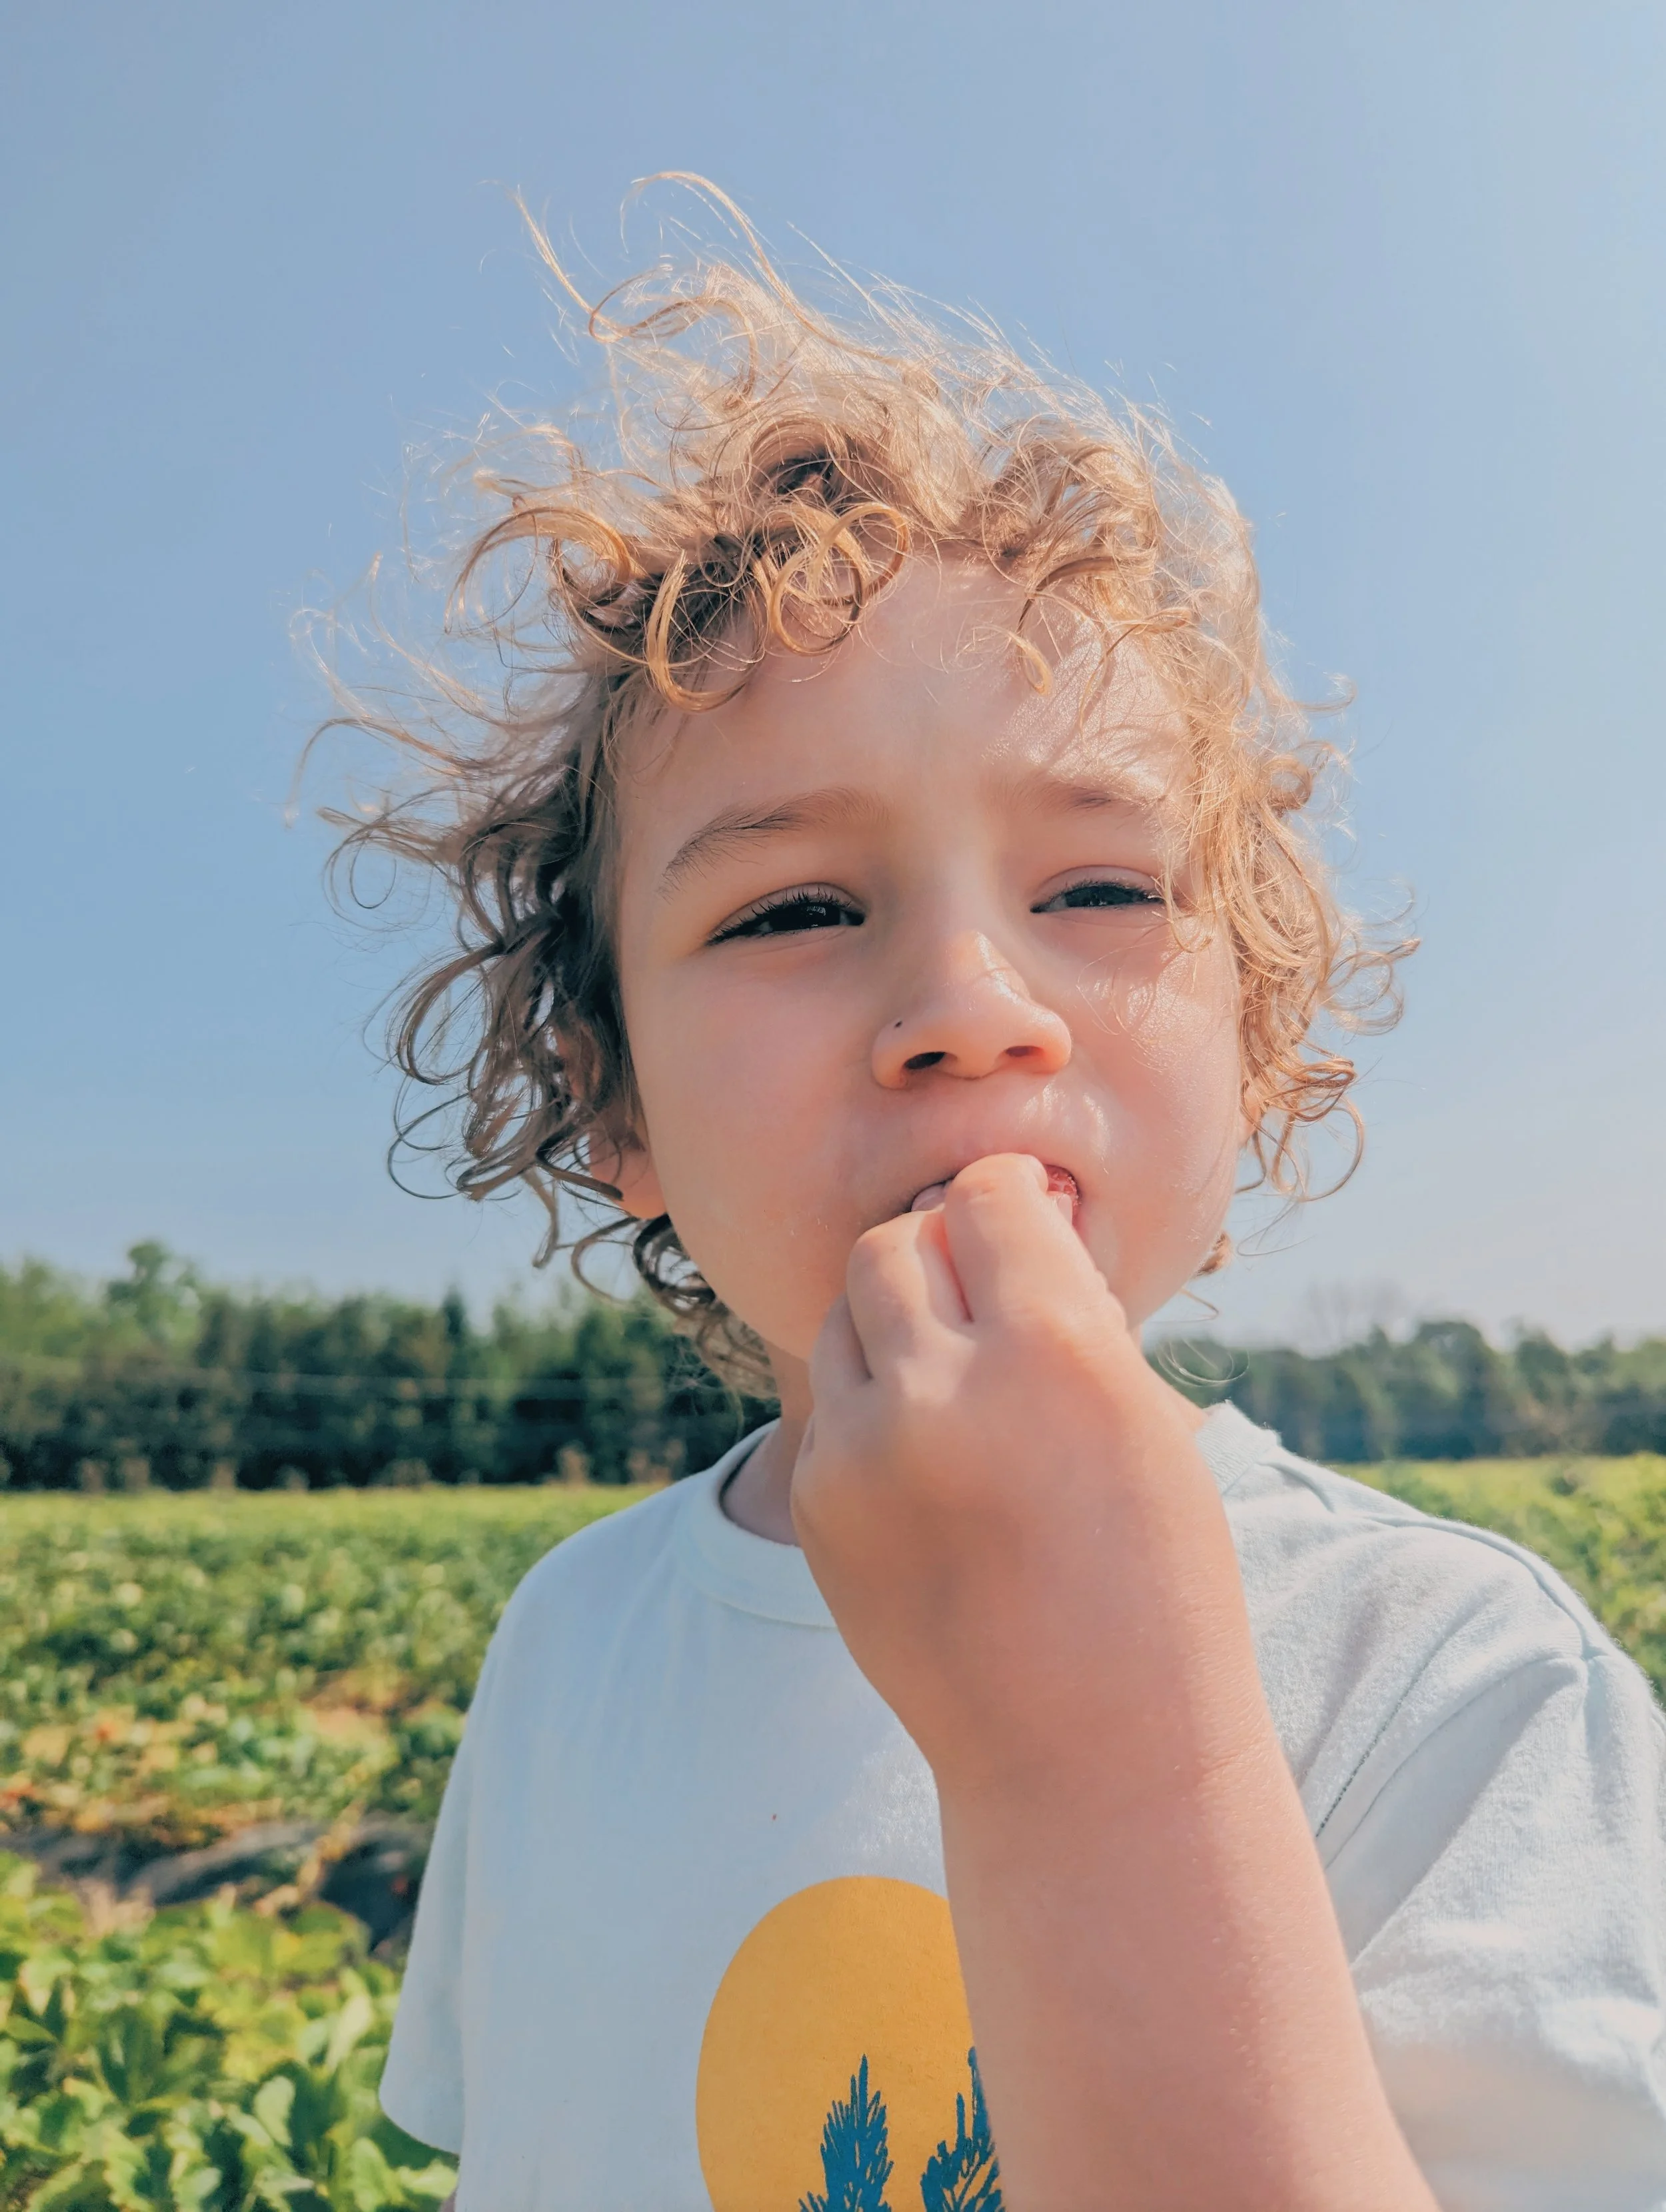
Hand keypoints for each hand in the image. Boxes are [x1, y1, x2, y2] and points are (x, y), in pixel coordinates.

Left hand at [790, 1153, 1435, 2210]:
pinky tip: (930, 1467)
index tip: (1022, 1221)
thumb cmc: (1153, 1582)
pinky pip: (831, 1403)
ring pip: (846, 1315)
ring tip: (956, 1386)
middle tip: (981, 1300)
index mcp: (1055, 1351)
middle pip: (894, 1243)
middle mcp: (943, 1390)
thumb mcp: (1146, 1422)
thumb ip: (1066, 1314)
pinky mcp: (817, 1506)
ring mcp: (864, 1454)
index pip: (986, 1196)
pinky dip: (873, 1407)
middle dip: (938, 1254)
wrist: (1091, 1756)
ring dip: (896, 1324)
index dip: (1007, 1203)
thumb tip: (1006, 1217)